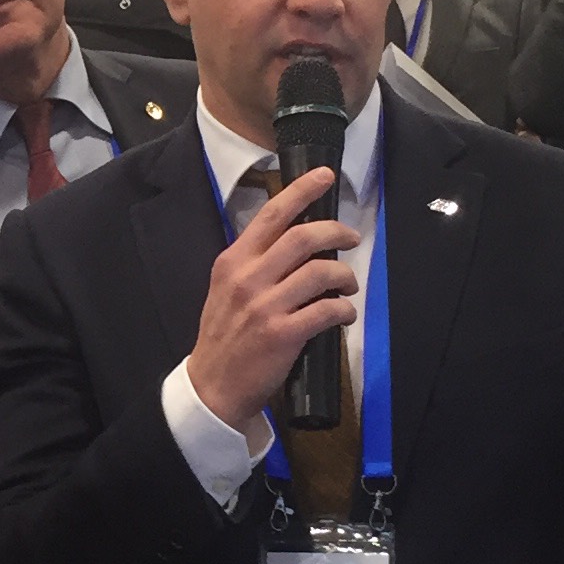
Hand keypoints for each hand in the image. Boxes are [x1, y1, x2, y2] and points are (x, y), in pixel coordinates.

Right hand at [183, 167, 357, 434]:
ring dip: (345, 275)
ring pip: (320, 271)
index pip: (271, 215)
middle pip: (302, 237)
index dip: (302, 190)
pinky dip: (344, 310)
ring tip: (349, 284)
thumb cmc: (223, 337)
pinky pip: (326, 310)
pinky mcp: (283, 334)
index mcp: (233, 261)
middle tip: (351, 236)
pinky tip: (344, 314)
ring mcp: (265, 306)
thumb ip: (252, 264)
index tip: (325, 176)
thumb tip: (295, 244)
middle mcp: (247, 278)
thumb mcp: (224, 290)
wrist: (212, 387)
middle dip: (336, 231)